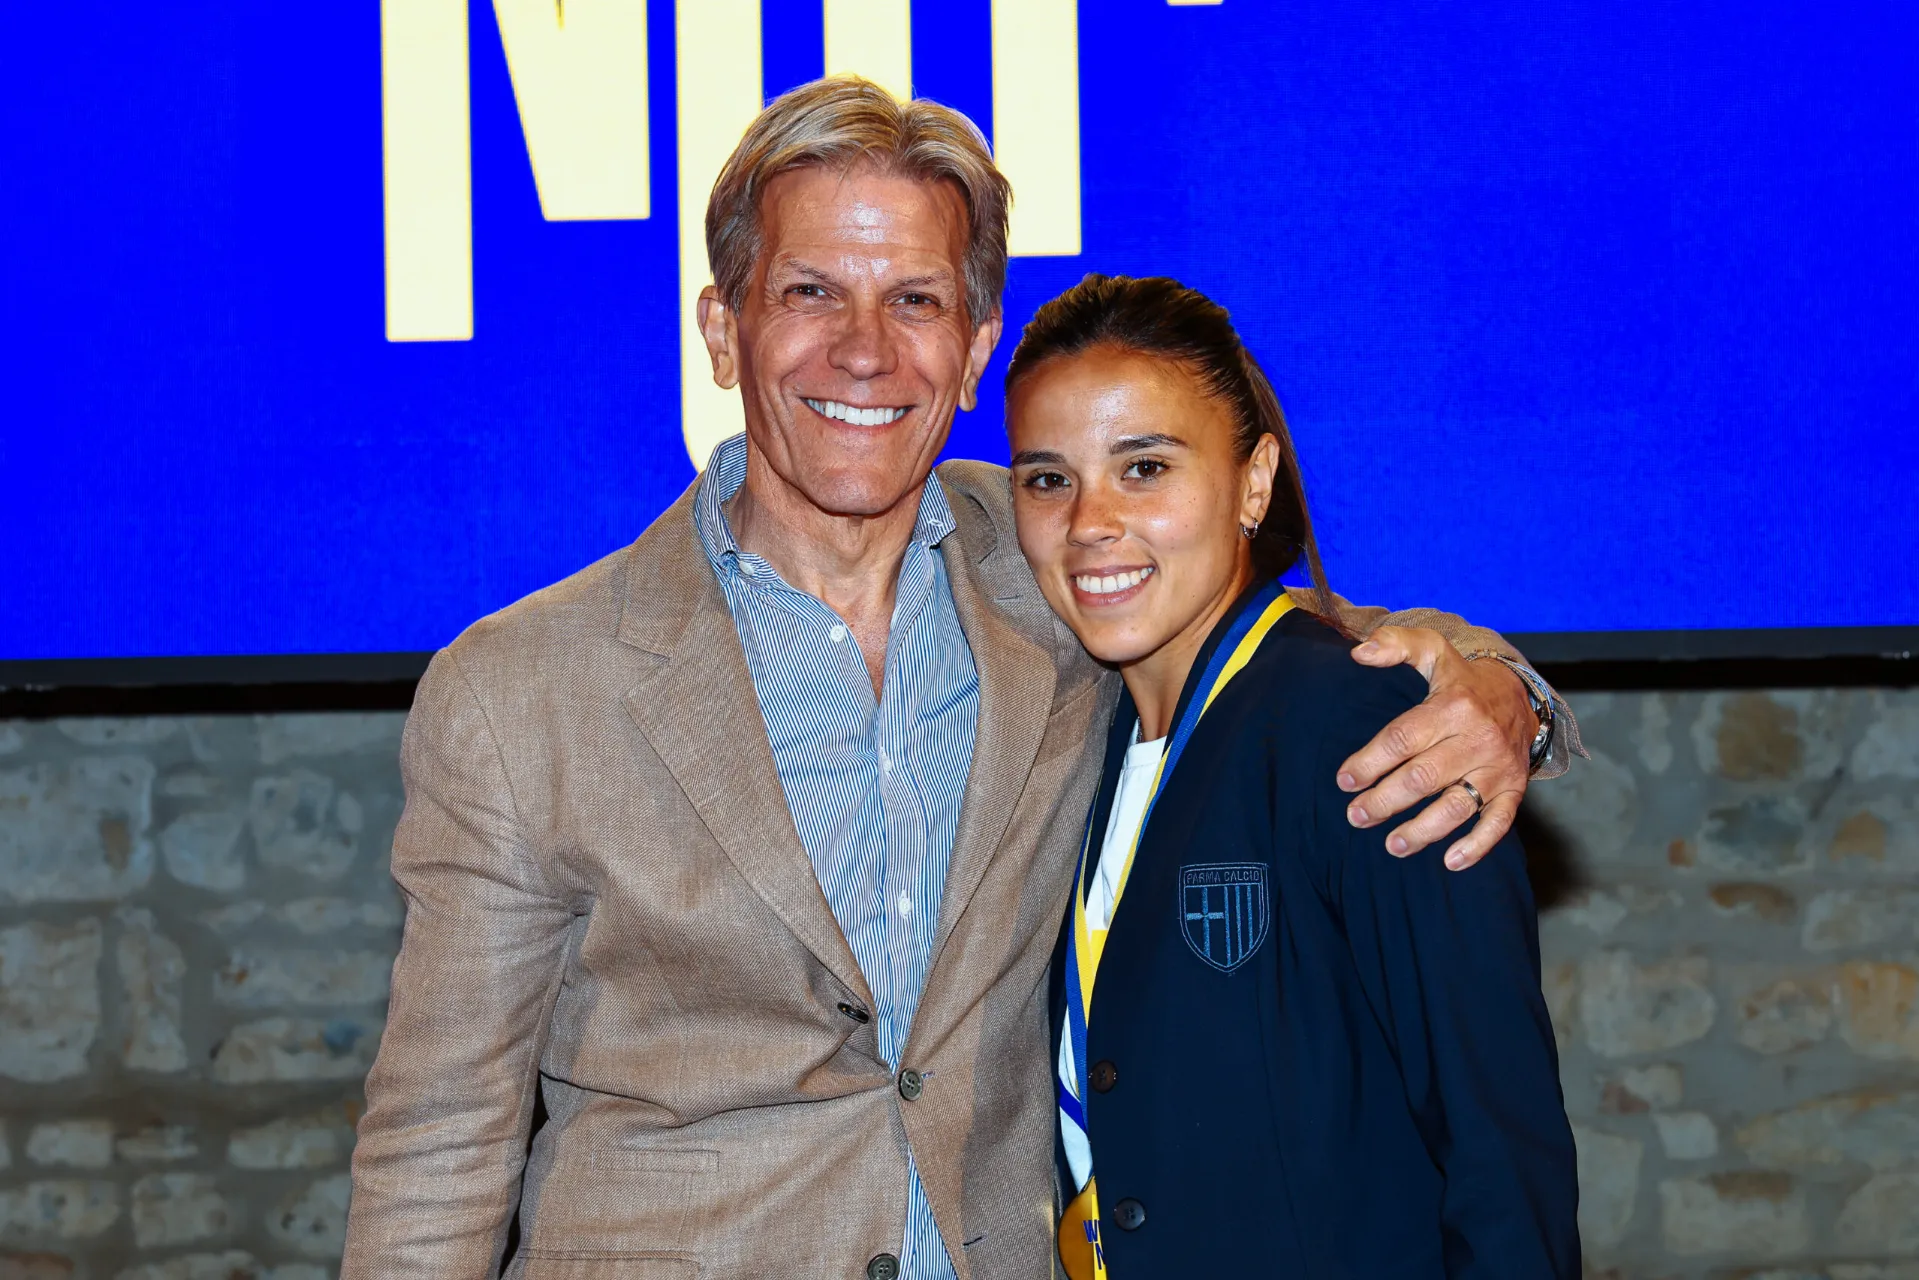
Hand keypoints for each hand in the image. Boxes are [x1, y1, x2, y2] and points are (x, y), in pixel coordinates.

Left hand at [1336, 627, 1537, 870]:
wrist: (1520, 694)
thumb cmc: (1461, 679)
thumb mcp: (1432, 650)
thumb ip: (1395, 644)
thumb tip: (1359, 653)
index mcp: (1453, 706)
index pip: (1402, 739)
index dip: (1369, 762)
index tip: (1344, 780)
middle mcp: (1478, 738)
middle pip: (1424, 777)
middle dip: (1385, 801)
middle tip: (1356, 816)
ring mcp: (1498, 768)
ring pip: (1457, 806)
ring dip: (1422, 831)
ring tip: (1391, 844)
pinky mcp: (1514, 790)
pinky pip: (1498, 823)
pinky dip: (1477, 846)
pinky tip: (1450, 861)